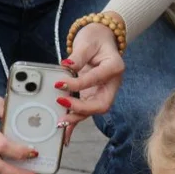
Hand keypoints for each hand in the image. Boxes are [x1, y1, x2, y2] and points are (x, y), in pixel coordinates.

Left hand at [54, 22, 125, 143]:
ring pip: (92, 111)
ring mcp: (102, 92)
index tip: (60, 83)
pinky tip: (64, 135)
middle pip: (101, 104)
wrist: (101, 39)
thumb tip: (66, 66)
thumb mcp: (87, 41)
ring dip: (76, 118)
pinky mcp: (92, 96)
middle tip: (62, 104)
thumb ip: (78, 56)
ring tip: (60, 123)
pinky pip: (84, 112)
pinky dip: (74, 123)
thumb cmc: (96, 38)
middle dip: (81, 108)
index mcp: (114, 67)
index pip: (96, 79)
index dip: (78, 84)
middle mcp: (111, 83)